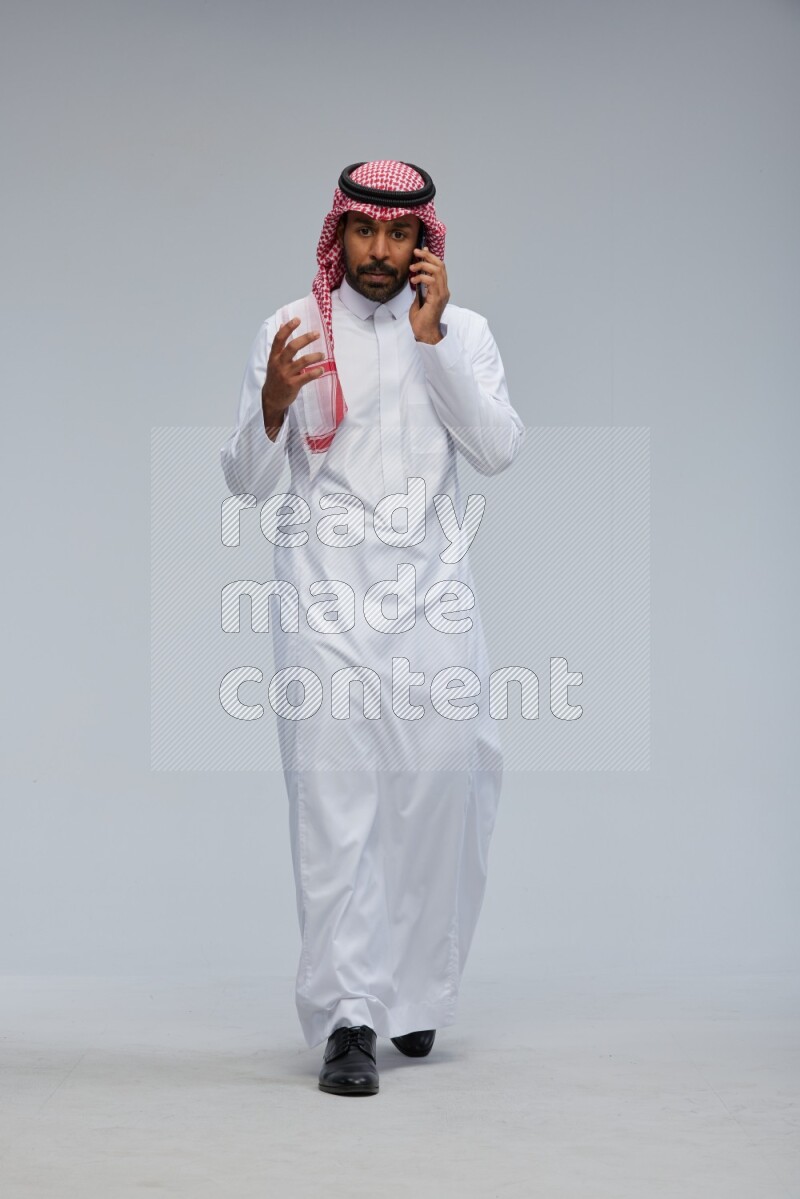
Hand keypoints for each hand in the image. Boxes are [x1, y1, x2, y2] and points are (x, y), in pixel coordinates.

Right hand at [261, 318, 325, 437]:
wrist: (272, 399)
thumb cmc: (275, 377)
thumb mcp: (273, 360)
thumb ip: (279, 344)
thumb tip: (281, 324)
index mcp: (274, 356)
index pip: (279, 338)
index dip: (288, 328)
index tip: (297, 320)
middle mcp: (279, 364)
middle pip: (292, 347)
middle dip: (305, 339)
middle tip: (317, 334)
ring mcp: (286, 374)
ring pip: (302, 361)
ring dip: (315, 356)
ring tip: (323, 355)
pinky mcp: (293, 385)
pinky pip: (307, 377)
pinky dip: (316, 372)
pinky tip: (321, 369)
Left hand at [408, 247, 449, 343]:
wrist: (424, 333)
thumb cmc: (421, 321)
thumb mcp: (418, 301)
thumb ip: (420, 290)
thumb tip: (417, 279)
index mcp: (440, 290)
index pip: (439, 268)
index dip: (431, 257)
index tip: (422, 251)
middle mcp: (443, 290)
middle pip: (440, 265)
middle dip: (428, 256)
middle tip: (416, 252)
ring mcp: (442, 294)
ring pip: (437, 270)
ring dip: (423, 265)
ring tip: (412, 268)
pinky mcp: (437, 299)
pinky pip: (432, 281)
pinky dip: (422, 277)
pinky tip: (414, 280)